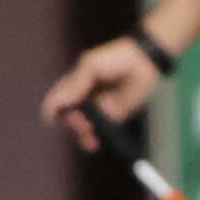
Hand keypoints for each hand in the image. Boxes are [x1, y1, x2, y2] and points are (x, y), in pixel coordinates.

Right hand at [41, 38, 164, 151]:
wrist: (144, 62)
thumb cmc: (115, 58)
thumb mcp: (90, 67)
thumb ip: (73, 86)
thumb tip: (57, 106)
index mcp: (73, 85)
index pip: (56, 103)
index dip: (54, 112)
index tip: (58, 119)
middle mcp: (83, 98)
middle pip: (68, 119)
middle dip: (71, 125)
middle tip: (82, 125)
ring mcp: (97, 108)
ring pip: (82, 128)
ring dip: (82, 135)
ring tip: (89, 139)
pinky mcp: (113, 116)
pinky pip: (101, 130)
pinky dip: (96, 137)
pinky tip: (95, 141)